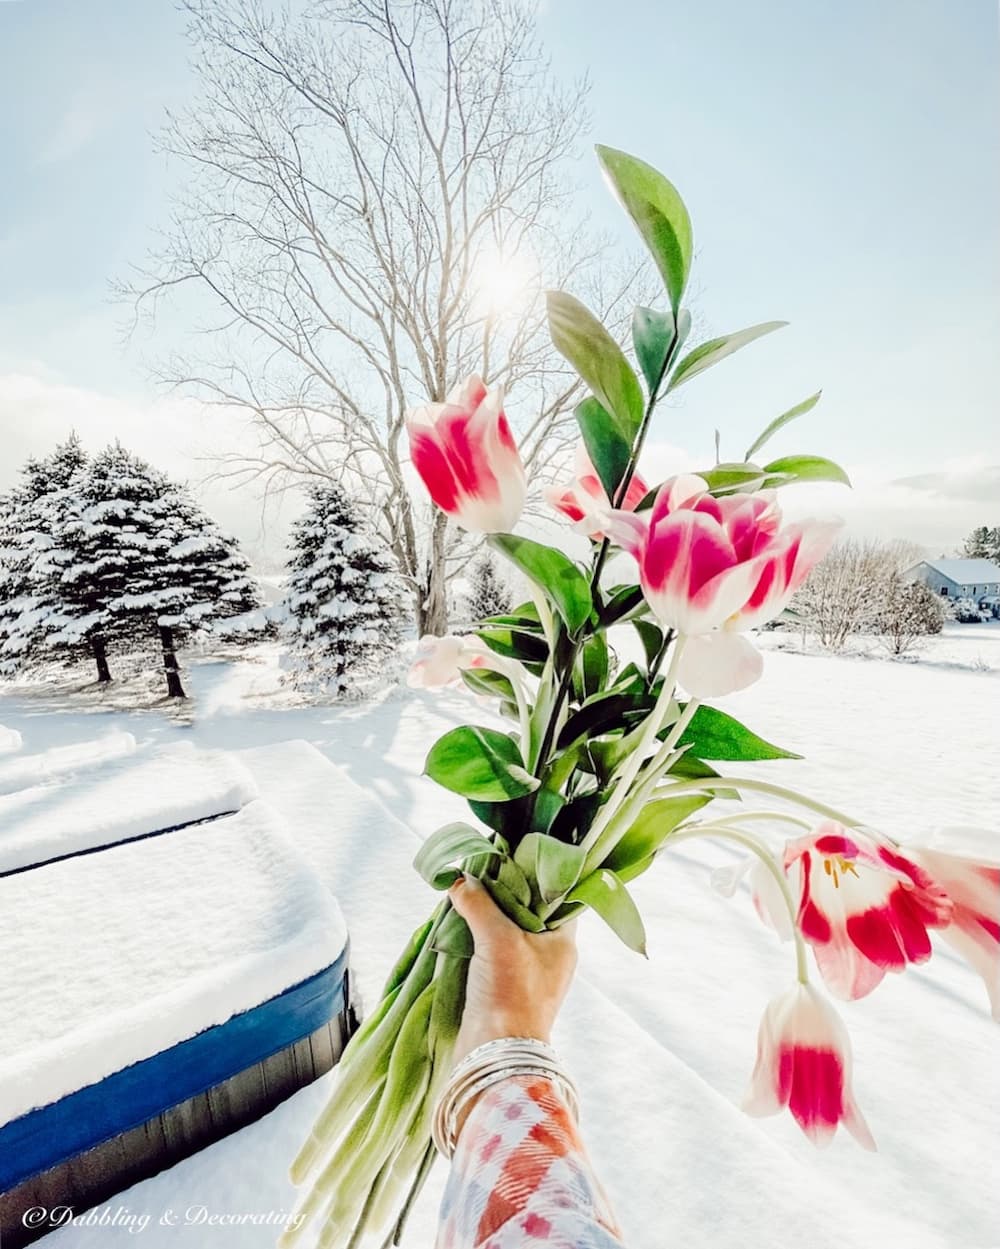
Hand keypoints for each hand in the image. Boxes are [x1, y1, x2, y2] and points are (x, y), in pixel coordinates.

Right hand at [448, 874, 577, 1065]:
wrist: (495, 1053)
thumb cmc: (511, 993)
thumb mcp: (496, 937)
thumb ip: (478, 903)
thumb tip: (458, 878)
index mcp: (563, 941)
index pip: (557, 895)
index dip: (535, 875)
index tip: (509, 858)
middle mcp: (551, 956)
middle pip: (529, 911)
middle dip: (504, 894)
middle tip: (481, 874)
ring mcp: (529, 974)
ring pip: (509, 931)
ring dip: (488, 916)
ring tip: (467, 896)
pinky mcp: (506, 988)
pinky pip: (494, 952)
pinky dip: (479, 938)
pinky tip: (461, 926)